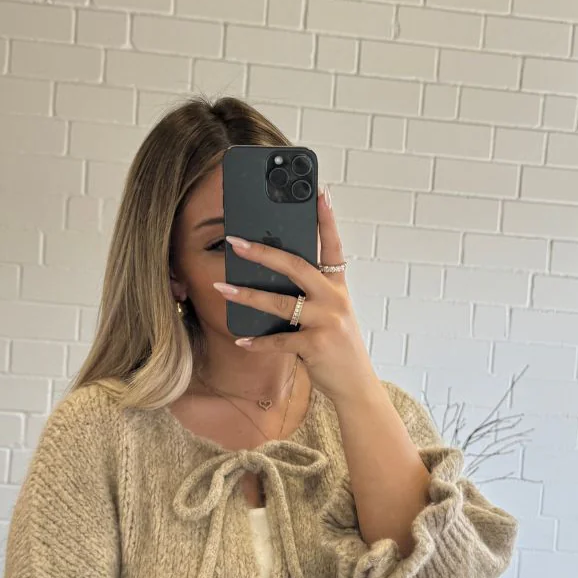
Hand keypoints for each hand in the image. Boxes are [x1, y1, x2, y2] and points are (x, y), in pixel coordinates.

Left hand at [212, 185, 378, 405]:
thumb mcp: (333, 316)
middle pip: (297, 266)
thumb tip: (273, 280)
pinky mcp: (316, 346)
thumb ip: (311, 296)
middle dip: (263, 253)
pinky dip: (258, 341)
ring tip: (220, 288)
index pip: (333, 246)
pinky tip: (241, 339)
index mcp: (338, 288)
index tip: (320, 191)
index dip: (326, 219)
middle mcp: (335, 300)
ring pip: (280, 303)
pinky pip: (279, 340)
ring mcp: (327, 322)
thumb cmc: (339, 350)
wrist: (357, 387)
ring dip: (247, 296)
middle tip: (236, 241)